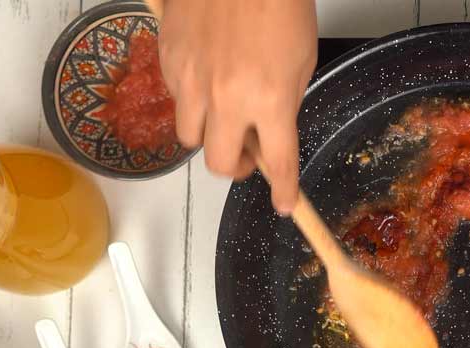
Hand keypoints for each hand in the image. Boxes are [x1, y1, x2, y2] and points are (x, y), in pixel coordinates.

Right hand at [158, 0, 316, 214]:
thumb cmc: (277, 2)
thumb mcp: (301, 60)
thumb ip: (285, 102)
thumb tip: (273, 129)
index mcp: (269, 100)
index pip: (278, 163)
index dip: (284, 190)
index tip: (286, 204)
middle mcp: (226, 99)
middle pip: (221, 165)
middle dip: (237, 167)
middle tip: (249, 155)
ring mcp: (191, 81)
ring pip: (190, 137)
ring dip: (210, 135)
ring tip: (225, 114)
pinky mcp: (168, 61)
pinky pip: (177, 98)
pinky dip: (192, 99)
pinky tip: (208, 78)